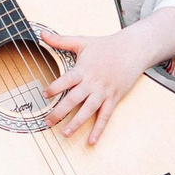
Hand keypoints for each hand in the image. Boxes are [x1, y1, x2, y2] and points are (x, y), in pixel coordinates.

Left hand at [38, 29, 149, 145]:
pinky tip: (91, 141)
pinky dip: (99, 130)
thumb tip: (42, 34)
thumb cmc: (106, 45)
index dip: (55, 87)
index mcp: (83, 70)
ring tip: (65, 133)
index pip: (66, 80)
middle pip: (74, 99)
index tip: (44, 94)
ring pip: (88, 110)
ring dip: (77, 123)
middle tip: (48, 122)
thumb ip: (60, 40)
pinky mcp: (114, 99)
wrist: (132, 49)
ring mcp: (104, 92)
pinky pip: (105, 117)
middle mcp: (93, 83)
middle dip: (60, 111)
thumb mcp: (82, 41)